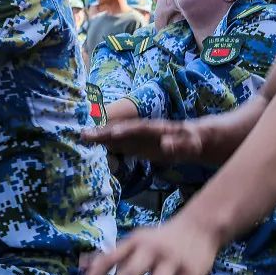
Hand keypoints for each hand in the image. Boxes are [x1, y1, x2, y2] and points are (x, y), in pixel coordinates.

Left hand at [80, 216, 219, 274]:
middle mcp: (151, 250)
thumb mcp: (136, 240)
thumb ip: (111, 254)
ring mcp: (172, 262)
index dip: (96, 273)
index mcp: (134, 242)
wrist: (200, 226)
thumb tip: (81, 266)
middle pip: (130, 273)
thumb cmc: (161, 238)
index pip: (111, 256)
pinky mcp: (191, 274)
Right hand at [82, 118, 203, 162]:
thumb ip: (179, 145)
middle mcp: (143, 130)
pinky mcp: (135, 144)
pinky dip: (106, 143)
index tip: (111, 133)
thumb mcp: (190, 144)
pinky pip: (119, 143)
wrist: (191, 139)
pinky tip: (93, 144)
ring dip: (101, 136)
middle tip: (85, 134)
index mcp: (156, 128)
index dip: (125, 130)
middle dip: (104, 131)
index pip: (138, 129)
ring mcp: (138, 137)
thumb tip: (166, 145)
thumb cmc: (192, 142)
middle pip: (122, 129)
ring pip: (117, 135)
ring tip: (83, 137)